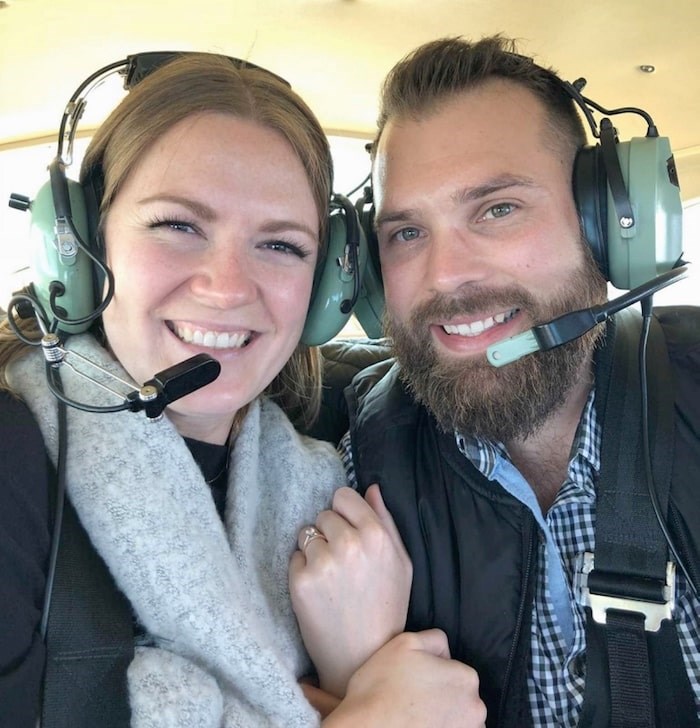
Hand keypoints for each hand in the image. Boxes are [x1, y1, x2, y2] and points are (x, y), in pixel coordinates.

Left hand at [289, 484, 411, 696]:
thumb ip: (386, 521)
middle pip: (324, 515)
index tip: (348, 530)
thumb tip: (371, 488)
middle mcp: (349, 544)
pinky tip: (319, 590)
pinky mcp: (301, 581)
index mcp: (376, 535)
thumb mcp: (401, 563)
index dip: (344, 512)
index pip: (343, 496)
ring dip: (314, 550)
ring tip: (331, 578)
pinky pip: (294, 558)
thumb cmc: (386, 608)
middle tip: (342, 562)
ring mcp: (323, 562)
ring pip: (307, 534)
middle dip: (330, 532)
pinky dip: (303, 570)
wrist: (362, 656)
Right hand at [323, 630, 486, 726]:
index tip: (414, 680)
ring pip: (457, 718)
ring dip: (442, 716)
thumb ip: (434, 638)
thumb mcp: (405, 642)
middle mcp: (475, 708)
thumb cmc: (383, 686)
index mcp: (466, 678)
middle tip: (412, 697)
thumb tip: (445, 651)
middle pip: (459, 695)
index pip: (453, 669)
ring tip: (413, 715)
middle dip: (440, 694)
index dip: (432, 672)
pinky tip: (417, 725)